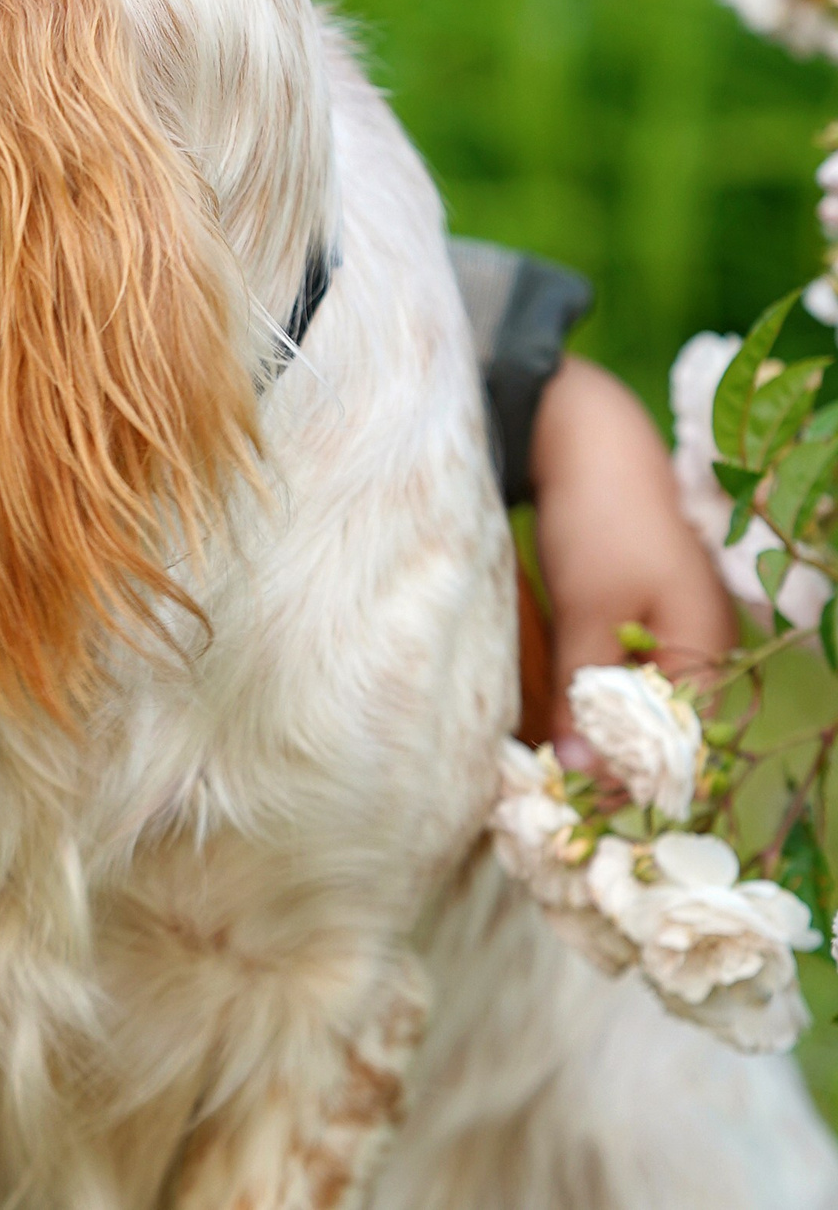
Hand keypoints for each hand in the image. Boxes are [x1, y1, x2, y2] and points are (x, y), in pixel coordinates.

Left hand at [528, 356, 736, 768]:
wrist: (587, 440)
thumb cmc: (597, 519)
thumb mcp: (588, 610)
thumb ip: (585, 690)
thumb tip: (582, 773)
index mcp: (705, 647)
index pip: (684, 744)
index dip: (638, 784)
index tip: (582, 817)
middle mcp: (697, 645)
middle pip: (663, 730)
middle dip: (617, 767)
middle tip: (557, 805)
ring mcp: (668, 629)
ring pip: (637, 706)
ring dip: (600, 736)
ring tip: (550, 776)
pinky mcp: (633, 614)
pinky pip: (620, 676)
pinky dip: (591, 700)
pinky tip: (556, 722)